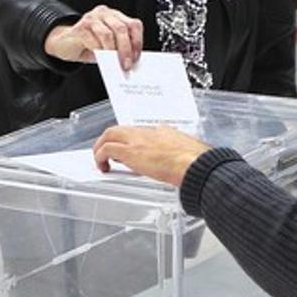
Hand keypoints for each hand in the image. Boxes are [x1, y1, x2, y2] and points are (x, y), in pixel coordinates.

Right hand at [43, 4, 143, 69]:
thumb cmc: (89, 44)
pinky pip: (93, 41)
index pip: (133, 25)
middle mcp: (105, 13)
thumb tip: (131, 62)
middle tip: (126, 65)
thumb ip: (119, 49)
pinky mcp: (79, 27)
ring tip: (115, 64)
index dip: (138, 41)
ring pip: (108, 34)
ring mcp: (91, 18)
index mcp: (116, 16)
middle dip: (126, 49)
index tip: (137, 58)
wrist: (64, 44)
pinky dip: (99, 52)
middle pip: (122, 29)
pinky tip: (101, 59)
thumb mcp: (108, 45)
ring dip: (113, 52)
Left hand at [93, 125, 211, 185]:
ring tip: (101, 161)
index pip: (139, 132)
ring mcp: (138, 140)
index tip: (128, 150)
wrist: (194, 164)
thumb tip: (179, 164)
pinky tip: (102, 167)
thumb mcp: (188, 153)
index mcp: (163, 131)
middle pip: (120, 129)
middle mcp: (148, 132)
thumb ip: (179, 155)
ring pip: (109, 135)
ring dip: (101, 147)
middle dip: (110, 139)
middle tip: (107, 152)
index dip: (130, 141)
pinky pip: (106, 150)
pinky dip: (100, 157)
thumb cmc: (196, 162)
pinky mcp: (129, 151)